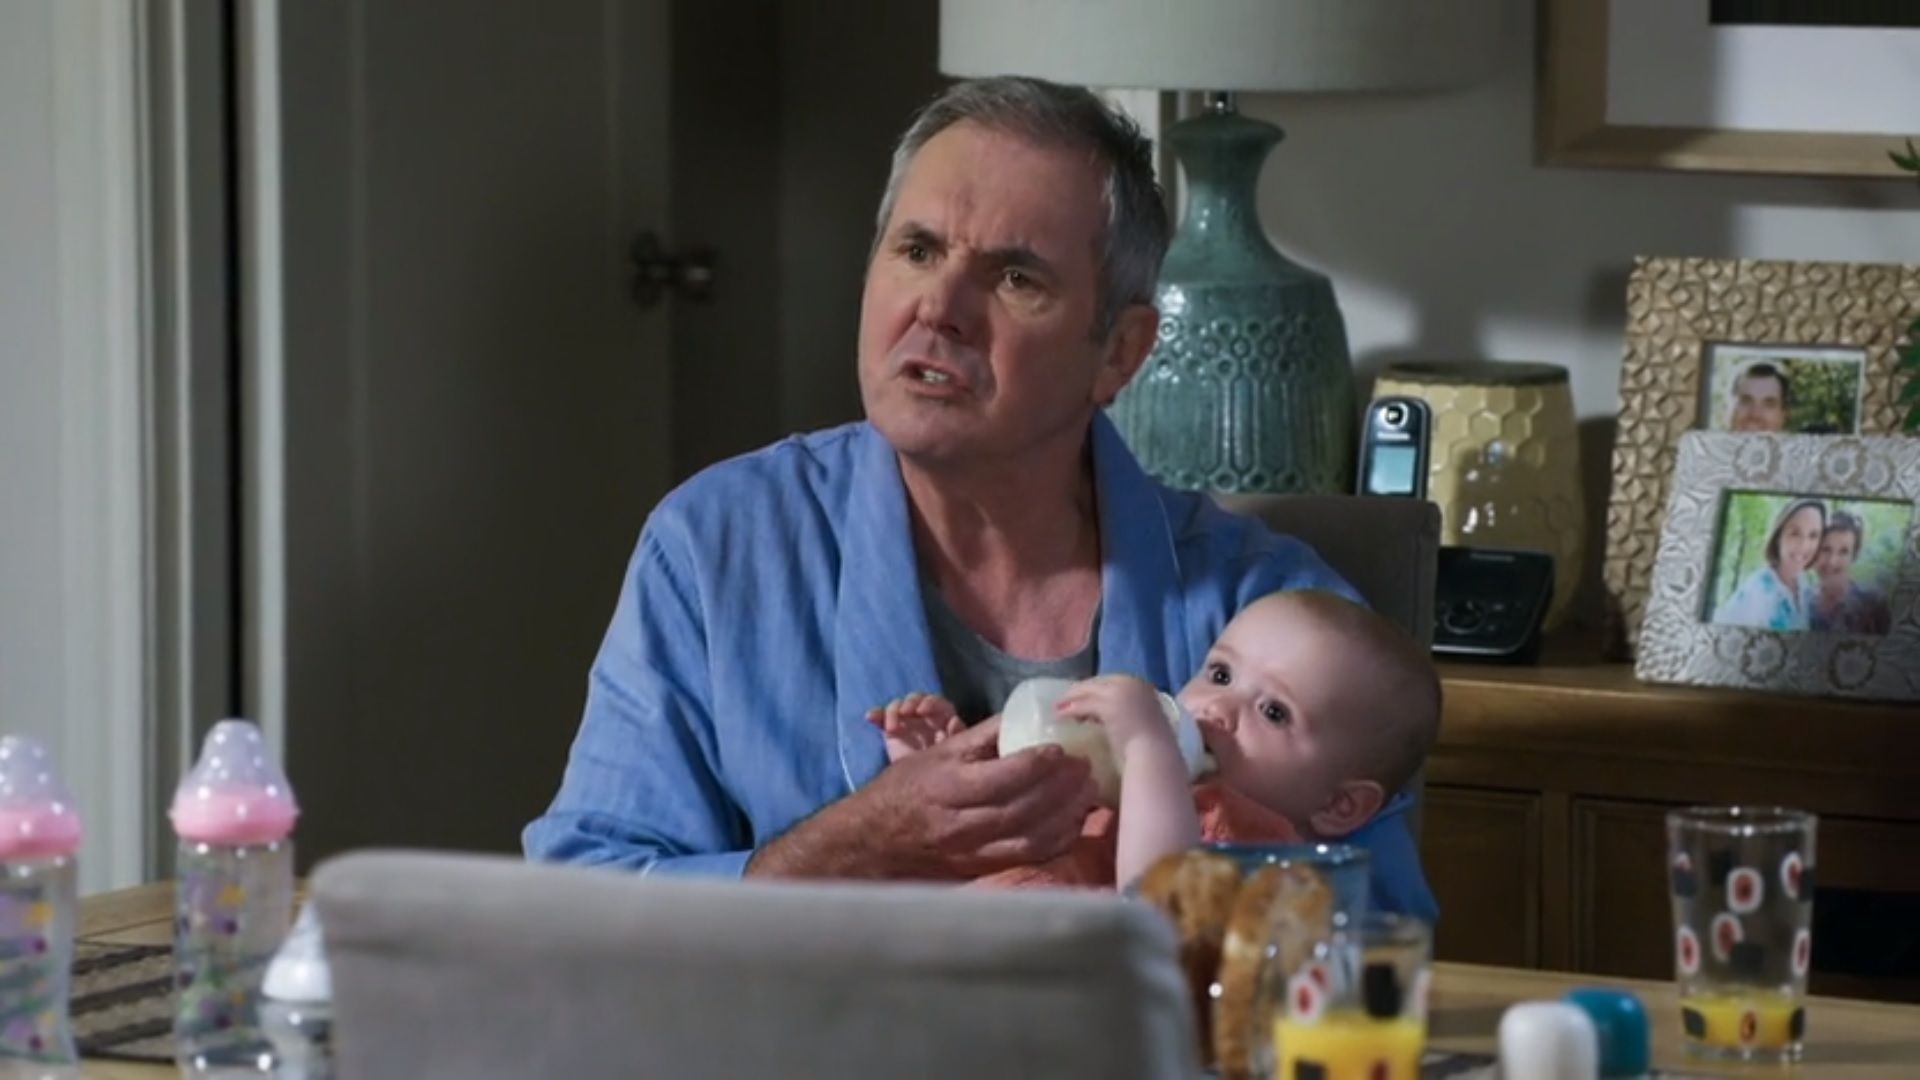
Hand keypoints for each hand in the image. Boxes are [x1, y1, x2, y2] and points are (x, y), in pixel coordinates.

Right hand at [747, 716, 1099, 879]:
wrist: (872, 843)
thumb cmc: (904, 791)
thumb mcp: (935, 754)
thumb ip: (979, 738)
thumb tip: (1022, 715)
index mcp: (948, 789)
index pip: (1002, 777)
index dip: (1037, 763)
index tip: (1061, 749)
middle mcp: (962, 825)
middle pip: (1024, 809)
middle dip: (1061, 788)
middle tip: (1086, 767)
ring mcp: (974, 853)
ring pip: (1031, 838)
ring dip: (1066, 815)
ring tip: (1088, 791)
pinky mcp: (982, 872)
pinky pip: (1028, 857)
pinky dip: (1056, 840)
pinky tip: (1073, 821)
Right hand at [866, 692, 965, 761]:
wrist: (919, 789)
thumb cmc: (941, 771)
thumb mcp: (950, 754)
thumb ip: (955, 737)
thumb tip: (955, 721)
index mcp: (943, 721)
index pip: (938, 704)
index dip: (930, 703)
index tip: (921, 710)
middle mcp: (925, 717)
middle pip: (918, 700)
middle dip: (911, 703)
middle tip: (904, 712)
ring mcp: (908, 722)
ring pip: (900, 706)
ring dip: (894, 710)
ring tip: (891, 727)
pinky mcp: (892, 730)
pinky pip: (882, 716)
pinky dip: (876, 714)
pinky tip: (871, 717)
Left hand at [1053, 675, 1177, 763]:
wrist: (1154, 754)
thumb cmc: (1150, 746)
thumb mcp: (1139, 722)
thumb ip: (1125, 713)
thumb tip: (1103, 717)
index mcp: (1141, 686)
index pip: (1110, 682)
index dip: (1094, 691)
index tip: (1083, 699)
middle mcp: (1130, 683)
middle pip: (1097, 684)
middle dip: (1079, 692)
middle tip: (1064, 701)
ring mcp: (1119, 692)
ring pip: (1087, 691)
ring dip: (1070, 699)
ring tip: (1058, 709)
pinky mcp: (1107, 705)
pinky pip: (1083, 704)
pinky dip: (1069, 710)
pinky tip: (1059, 716)